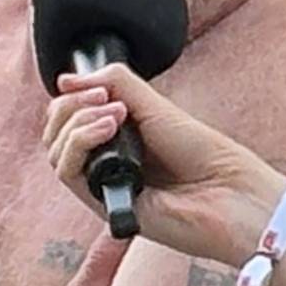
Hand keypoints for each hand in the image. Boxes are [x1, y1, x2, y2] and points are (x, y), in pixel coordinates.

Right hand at [41, 65, 285, 266]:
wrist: (229, 191)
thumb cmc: (204, 153)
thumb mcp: (154, 105)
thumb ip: (114, 83)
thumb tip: (66, 80)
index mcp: (116, 141)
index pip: (69, 118)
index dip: (73, 97)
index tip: (95, 86)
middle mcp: (105, 165)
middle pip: (56, 134)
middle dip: (70, 106)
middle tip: (104, 98)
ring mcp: (102, 186)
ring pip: (57, 152)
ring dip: (76, 122)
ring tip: (115, 115)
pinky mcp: (103, 205)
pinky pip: (67, 173)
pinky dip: (78, 143)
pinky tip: (108, 130)